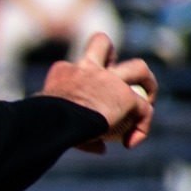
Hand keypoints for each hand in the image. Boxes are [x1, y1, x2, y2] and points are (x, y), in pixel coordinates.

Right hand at [38, 33, 156, 151]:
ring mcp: (111, 80)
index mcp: (64, 72)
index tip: (81, 100)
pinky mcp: (127, 97)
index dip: (80, 79)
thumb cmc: (43, 121)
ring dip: (147, 81)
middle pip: (102, 43)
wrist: (55, 121)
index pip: (75, 67)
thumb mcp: (51, 120)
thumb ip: (75, 128)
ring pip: (138, 67)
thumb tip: (99, 147)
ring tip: (148, 100)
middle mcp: (88, 68)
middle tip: (116, 76)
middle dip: (112, 55)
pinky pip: (144, 110)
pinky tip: (132, 142)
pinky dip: (142, 126)